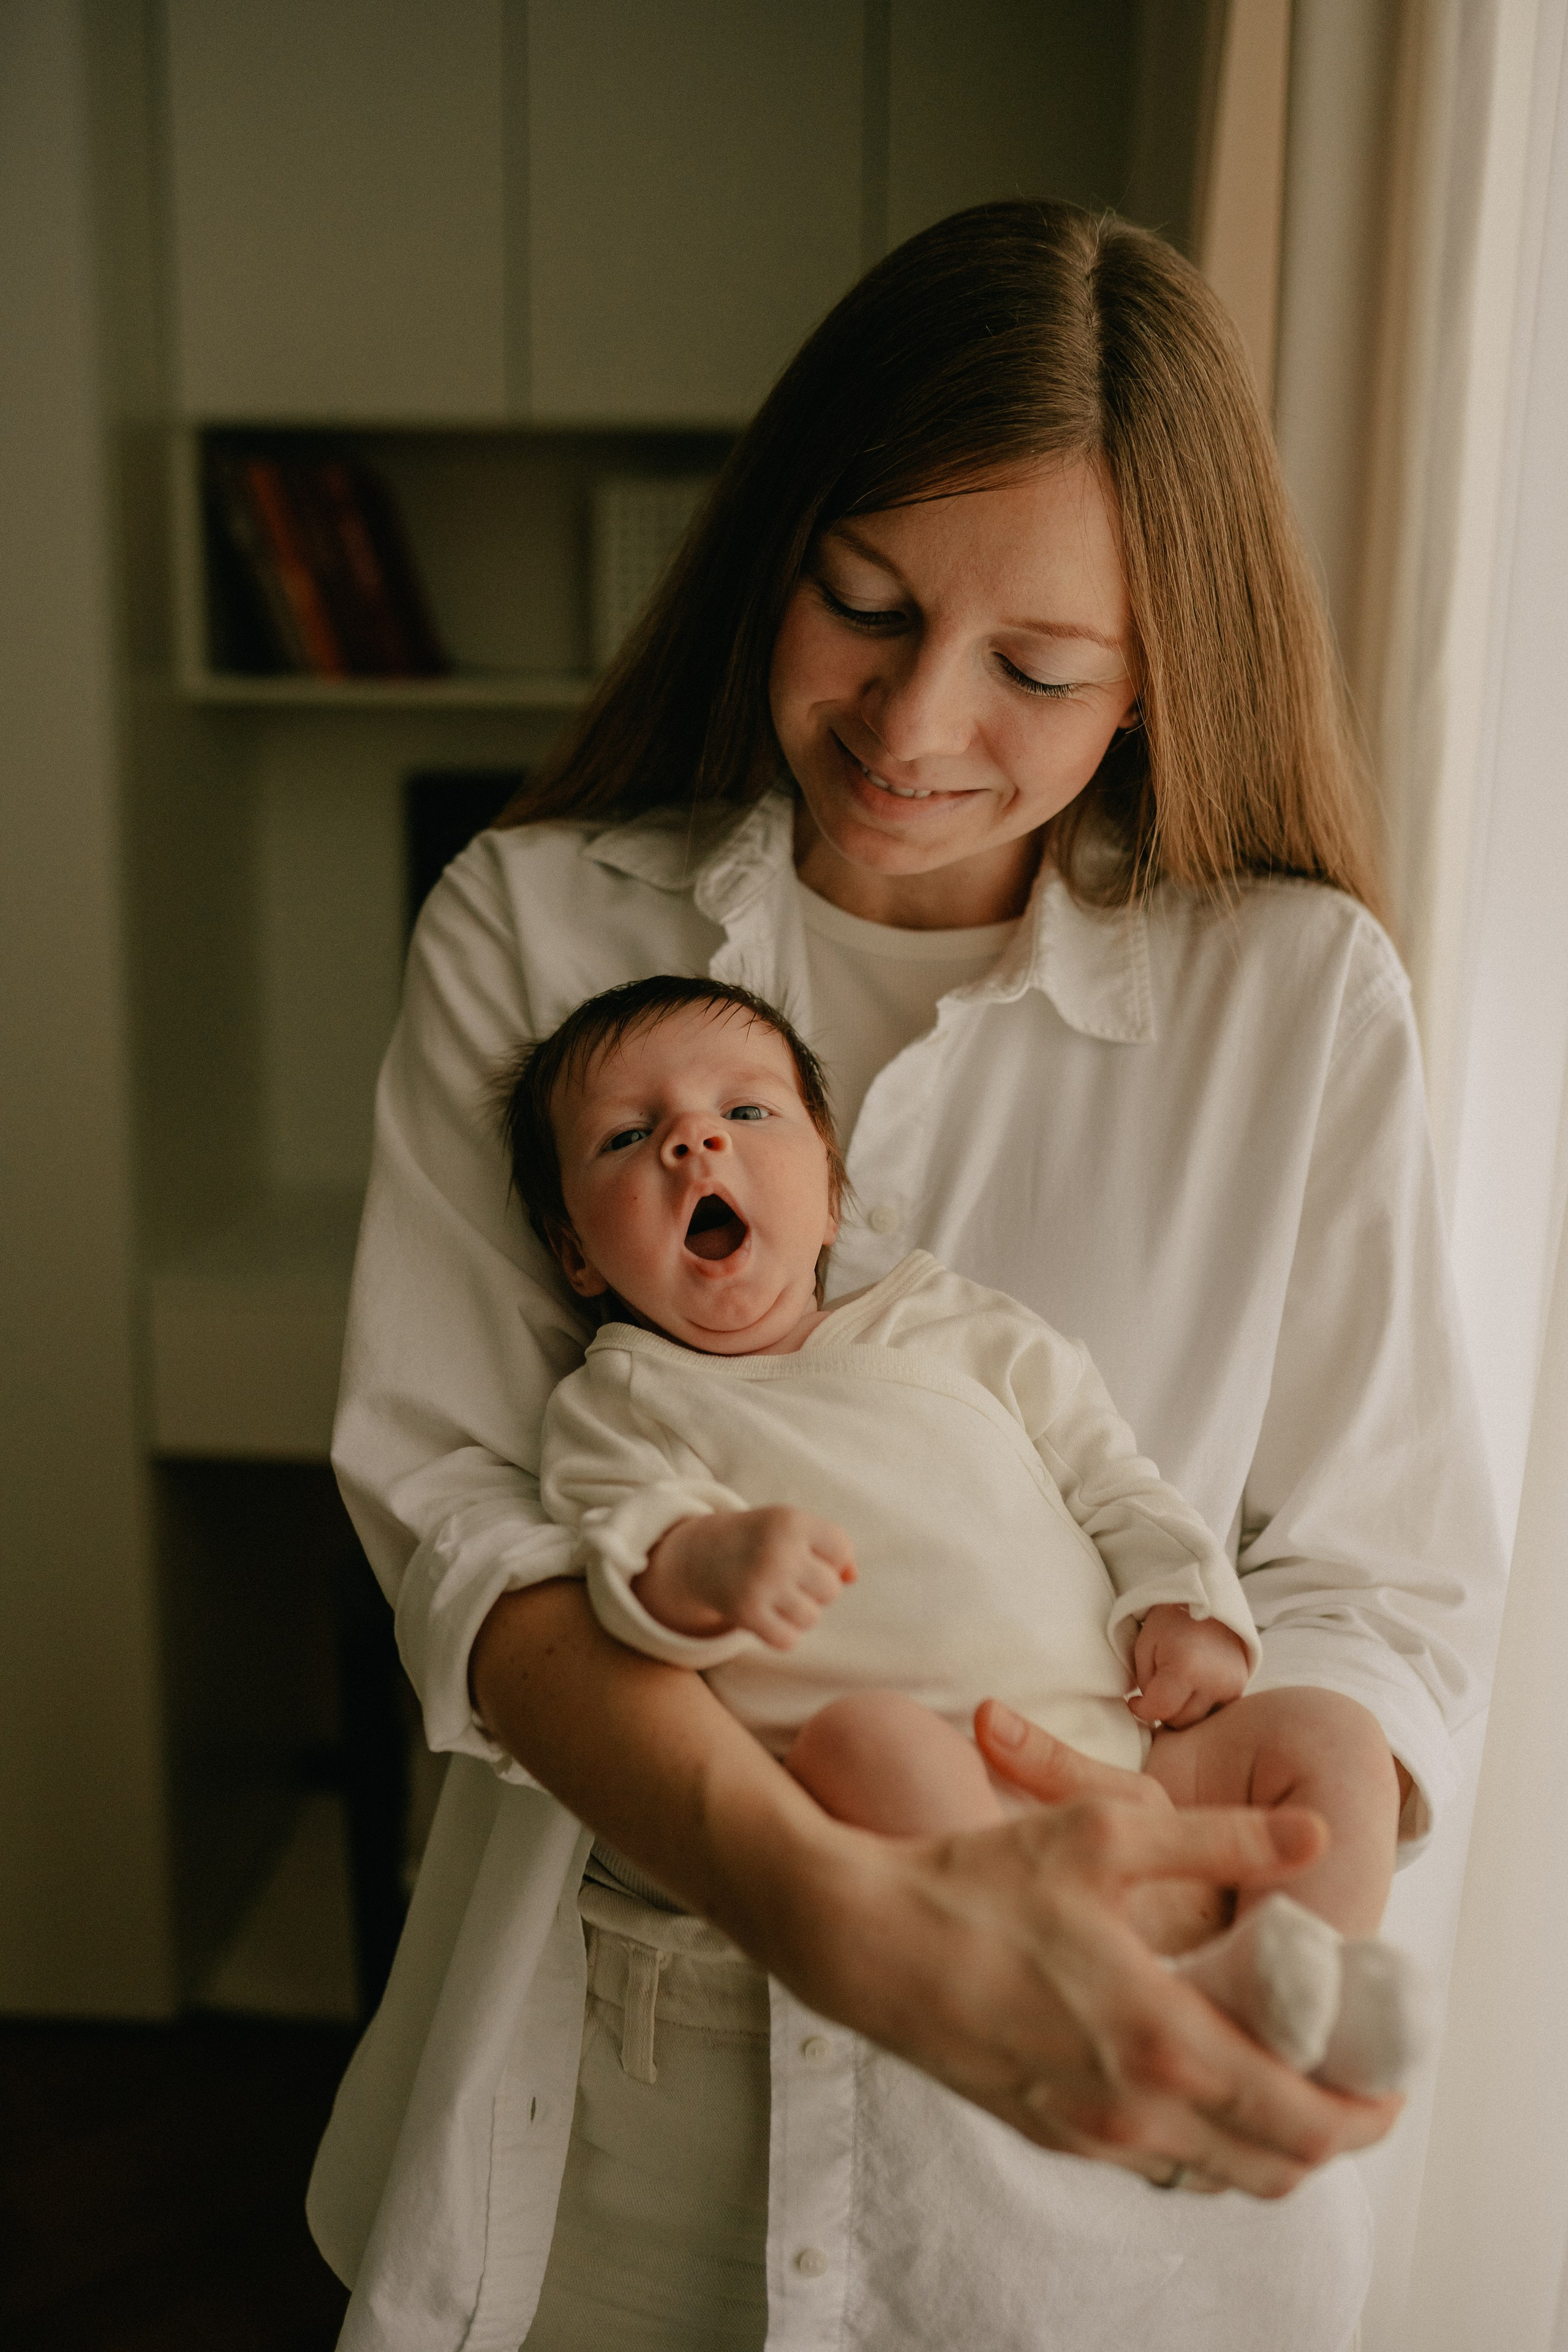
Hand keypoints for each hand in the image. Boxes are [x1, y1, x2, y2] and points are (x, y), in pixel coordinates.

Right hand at [637, 1506, 855, 1648]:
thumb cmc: (764, 1540)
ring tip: (780, 1597)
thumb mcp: (795, 1528)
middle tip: (790, 1578)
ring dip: (800, 1612)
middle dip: (816, 1588)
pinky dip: (783, 1634)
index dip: (830, 1558)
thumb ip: (833, 1545)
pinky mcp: (746, 1612)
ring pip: (811, 1617)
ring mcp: (760, 1583)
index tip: (807, 1553)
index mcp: (791, 1522)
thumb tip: (852, 1577)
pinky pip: (788, 1640)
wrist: (704, 1553)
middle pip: (831, 1589)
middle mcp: (777, 1550)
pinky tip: (769, 1617)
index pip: (841, 1550)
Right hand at [850, 1695, 1396, 2196]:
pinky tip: (1189, 2066)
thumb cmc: (976, 1883)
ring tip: (1275, 2068)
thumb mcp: (1102, 1835)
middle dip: (1329, 2134)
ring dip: (1265, 2139)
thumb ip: (1218, 1838)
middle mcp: (1134, 2111)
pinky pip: (1156, 2161)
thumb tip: (1310, 1835)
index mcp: (1162, 2042)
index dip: (1365, 2112)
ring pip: (1215, 2175)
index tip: (1387, 2078)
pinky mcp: (1050, 2134)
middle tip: (1345, 2077)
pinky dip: (1200, 2136)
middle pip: (1275, 2168)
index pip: (1303, 2119)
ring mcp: (1089, 2133)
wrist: (861, 1941)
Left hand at [1129, 1604, 1249, 1728]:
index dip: (1142, 1710)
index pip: (1161, 1709)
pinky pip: (1213, 1713)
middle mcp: (1214, 1682)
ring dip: (1182, 1712)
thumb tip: (1151, 1711)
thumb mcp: (1145, 1645)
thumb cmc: (1171, 1621)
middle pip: (1181, 1721)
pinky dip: (1199, 1707)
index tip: (1135, 1702)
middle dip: (1164, 1711)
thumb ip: (1145, 1683)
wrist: (1209, 1602)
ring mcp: (1231, 1687)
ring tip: (1176, 1688)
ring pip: (1198, 1721)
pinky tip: (1192, 1688)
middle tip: (1157, 1690)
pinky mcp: (1239, 1689)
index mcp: (1186, 1667)